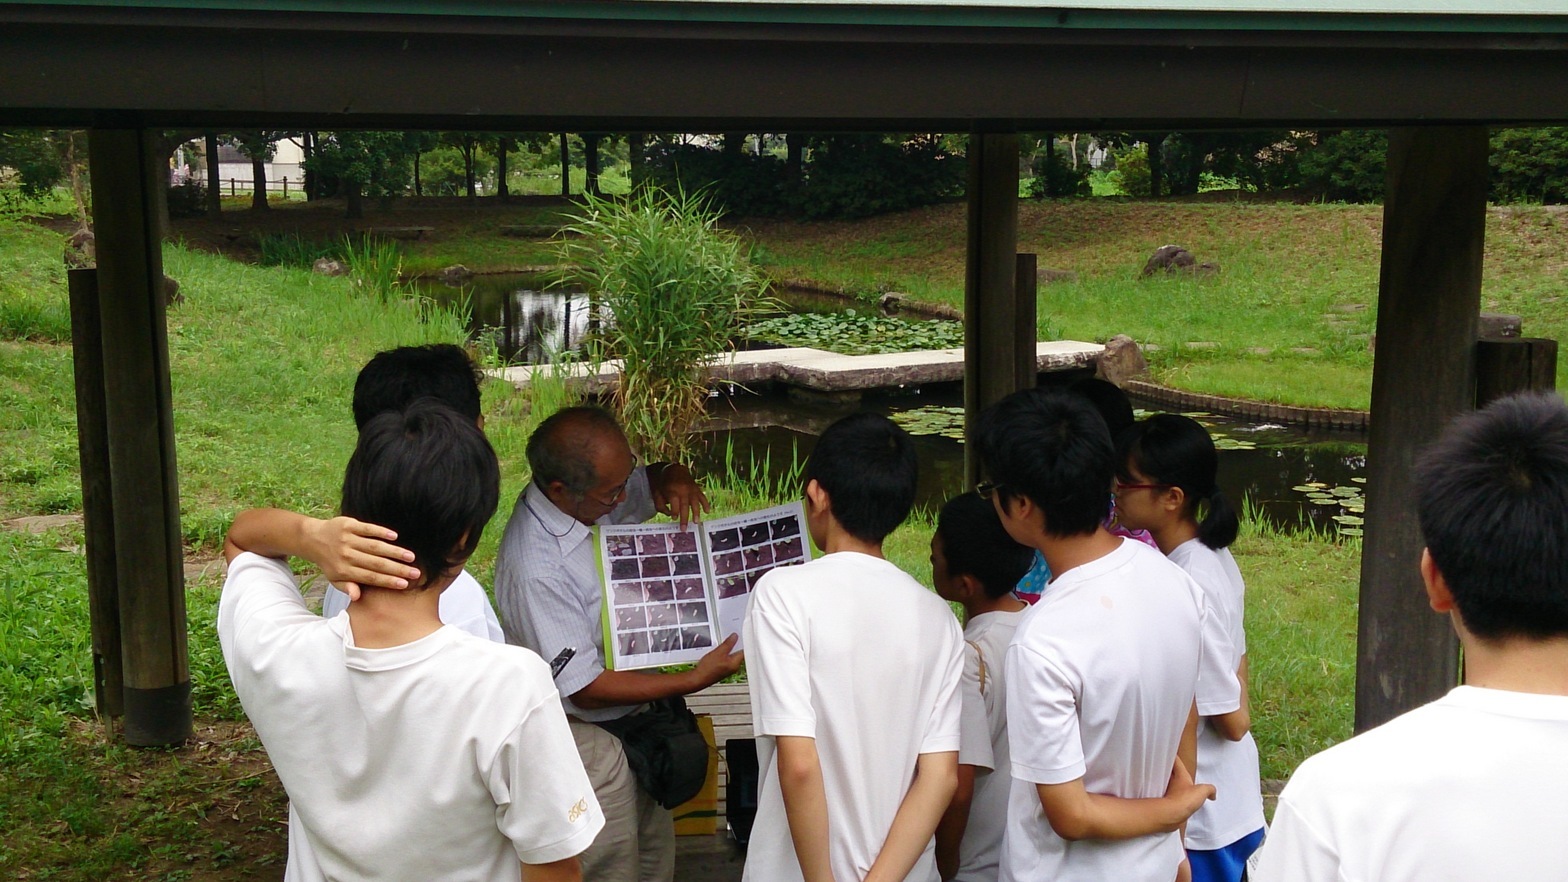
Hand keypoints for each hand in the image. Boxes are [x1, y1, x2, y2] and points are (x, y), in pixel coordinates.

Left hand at [304, 516, 419, 599]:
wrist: (312, 538)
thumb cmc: (329, 562)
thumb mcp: (334, 579)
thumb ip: (347, 587)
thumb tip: (357, 597)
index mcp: (344, 571)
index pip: (370, 577)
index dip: (388, 581)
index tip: (405, 584)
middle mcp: (346, 555)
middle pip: (376, 563)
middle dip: (397, 568)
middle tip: (416, 573)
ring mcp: (347, 539)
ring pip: (375, 546)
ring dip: (394, 551)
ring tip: (411, 557)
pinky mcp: (348, 525)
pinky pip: (367, 528)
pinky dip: (381, 532)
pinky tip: (395, 537)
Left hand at [650, 463, 709, 527]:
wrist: (674, 469)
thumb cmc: (664, 484)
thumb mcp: (657, 493)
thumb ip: (660, 505)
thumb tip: (670, 515)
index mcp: (672, 490)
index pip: (675, 503)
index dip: (675, 511)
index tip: (674, 518)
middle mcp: (683, 489)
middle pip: (685, 505)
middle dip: (684, 518)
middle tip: (684, 528)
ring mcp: (691, 489)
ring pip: (695, 502)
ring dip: (696, 513)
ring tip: (696, 522)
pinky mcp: (697, 489)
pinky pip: (702, 497)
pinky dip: (706, 504)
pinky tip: (707, 512)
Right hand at [693, 633, 743, 686]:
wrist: (698, 678)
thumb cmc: (708, 669)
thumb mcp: (719, 652)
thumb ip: (728, 643)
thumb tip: (735, 637)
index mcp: (736, 663)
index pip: (744, 650)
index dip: (742, 642)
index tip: (739, 635)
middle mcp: (734, 667)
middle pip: (738, 653)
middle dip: (735, 645)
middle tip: (731, 637)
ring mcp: (728, 669)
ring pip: (731, 656)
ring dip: (728, 649)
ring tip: (723, 644)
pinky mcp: (722, 669)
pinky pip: (726, 659)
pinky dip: (723, 654)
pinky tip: (718, 652)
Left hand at [1163, 759, 1215, 825]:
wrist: (1172, 814)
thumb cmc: (1182, 800)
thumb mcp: (1202, 791)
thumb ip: (1209, 789)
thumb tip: (1212, 793)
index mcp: (1180, 775)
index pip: (1176, 761)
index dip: (1175, 756)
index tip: (1173, 751)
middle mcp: (1171, 782)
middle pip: (1170, 771)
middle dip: (1173, 769)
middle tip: (1175, 768)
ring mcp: (1168, 792)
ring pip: (1169, 784)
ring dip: (1173, 784)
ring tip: (1178, 785)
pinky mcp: (1167, 802)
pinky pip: (1170, 797)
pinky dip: (1174, 798)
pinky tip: (1179, 802)